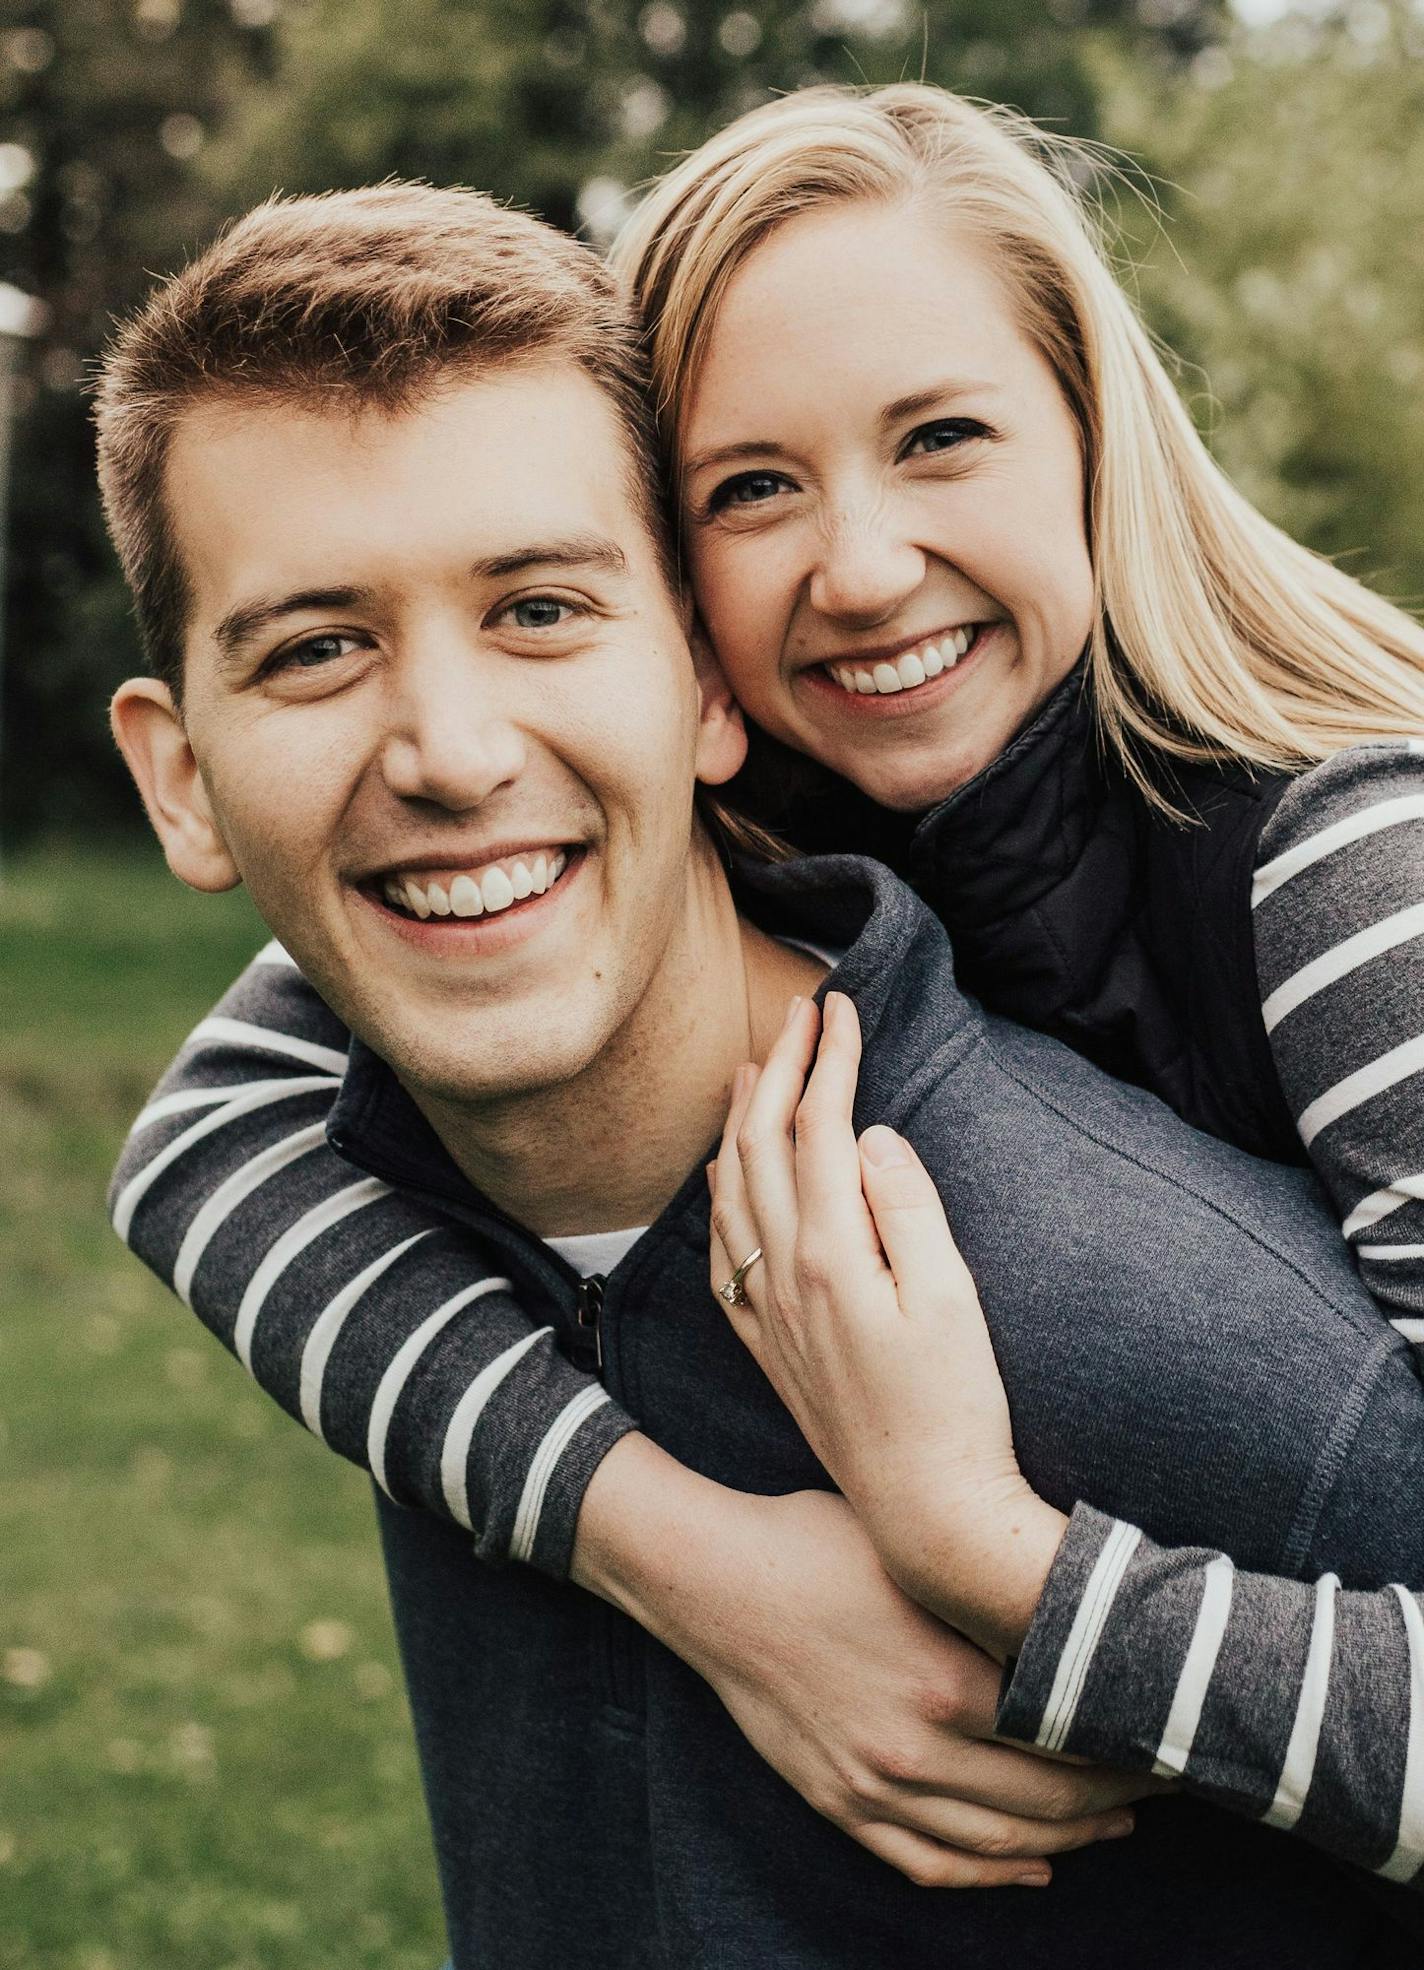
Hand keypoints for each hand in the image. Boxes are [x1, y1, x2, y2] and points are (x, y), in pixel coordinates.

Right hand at [574, 1442, 1143, 1887]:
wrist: (716, 1582)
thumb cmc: (821, 1546)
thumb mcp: (920, 1559)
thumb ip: (995, 1602)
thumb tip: (1082, 1616)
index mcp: (949, 1681)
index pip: (1073, 1738)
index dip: (1130, 1743)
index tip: (1167, 1730)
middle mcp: (917, 1749)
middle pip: (1050, 1801)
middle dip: (1120, 1798)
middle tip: (1165, 1779)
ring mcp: (874, 1786)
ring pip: (1000, 1843)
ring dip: (1071, 1842)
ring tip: (1117, 1825)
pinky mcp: (840, 1802)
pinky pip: (930, 1863)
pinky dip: (991, 1875)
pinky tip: (1034, 1868)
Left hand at [710, 992, 1065, 1658]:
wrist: (926, 1513)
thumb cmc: (956, 1408)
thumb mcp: (951, 1299)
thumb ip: (906, 1208)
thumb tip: (867, 1136)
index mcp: (830, 1254)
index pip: (817, 1127)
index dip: (827, 1059)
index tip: (843, 1005)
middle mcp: (782, 1277)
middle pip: (759, 1146)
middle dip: (776, 1069)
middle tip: (799, 1012)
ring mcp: (767, 1314)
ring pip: (729, 1192)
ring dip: (736, 1121)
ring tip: (747, 1069)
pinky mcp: (769, 1347)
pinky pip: (722, 1252)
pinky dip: (718, 1197)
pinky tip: (723, 1179)